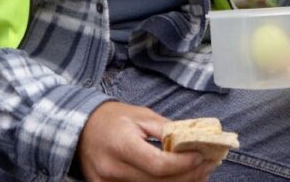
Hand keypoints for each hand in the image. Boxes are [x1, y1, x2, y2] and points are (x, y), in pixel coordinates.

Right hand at [77, 101, 218, 181]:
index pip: (158, 164)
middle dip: (188, 176)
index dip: (184, 163)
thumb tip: (194, 140)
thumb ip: (167, 130)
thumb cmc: (113, 119)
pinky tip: (179, 179)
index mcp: (122, 145)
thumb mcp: (142, 115)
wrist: (80, 129)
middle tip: (208, 166)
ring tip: (199, 174)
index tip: (201, 155)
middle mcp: (113, 169)